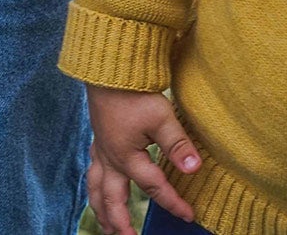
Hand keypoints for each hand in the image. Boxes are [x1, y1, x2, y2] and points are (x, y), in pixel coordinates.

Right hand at [86, 85, 200, 234]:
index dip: (173, 203)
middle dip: (121, 224)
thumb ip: (178, 146)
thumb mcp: (161, 117)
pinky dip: (94, 186)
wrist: (107, 67)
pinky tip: (97, 187)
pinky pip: (92, 170)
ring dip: (102, 211)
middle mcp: (111, 159)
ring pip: (96, 189)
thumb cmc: (133, 91)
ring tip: (107, 227)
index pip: (154, 188)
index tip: (189, 215)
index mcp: (127, 157)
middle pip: (113, 200)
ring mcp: (101, 149)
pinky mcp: (98, 137)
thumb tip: (195, 170)